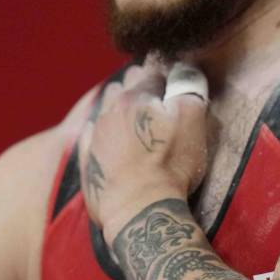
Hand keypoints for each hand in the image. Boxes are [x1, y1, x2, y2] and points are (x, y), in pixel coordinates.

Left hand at [78, 61, 208, 238]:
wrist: (139, 210)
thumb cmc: (170, 165)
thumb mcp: (192, 121)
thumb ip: (188, 88)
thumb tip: (183, 69)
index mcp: (135, 97)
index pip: (152, 71)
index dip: (165, 75)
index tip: (172, 82)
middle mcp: (109, 110)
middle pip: (124, 85)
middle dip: (139, 86)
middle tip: (154, 99)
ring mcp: (95, 135)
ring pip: (105, 107)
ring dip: (118, 106)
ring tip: (132, 117)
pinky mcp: (87, 160)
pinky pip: (90, 134)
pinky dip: (100, 131)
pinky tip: (108, 137)